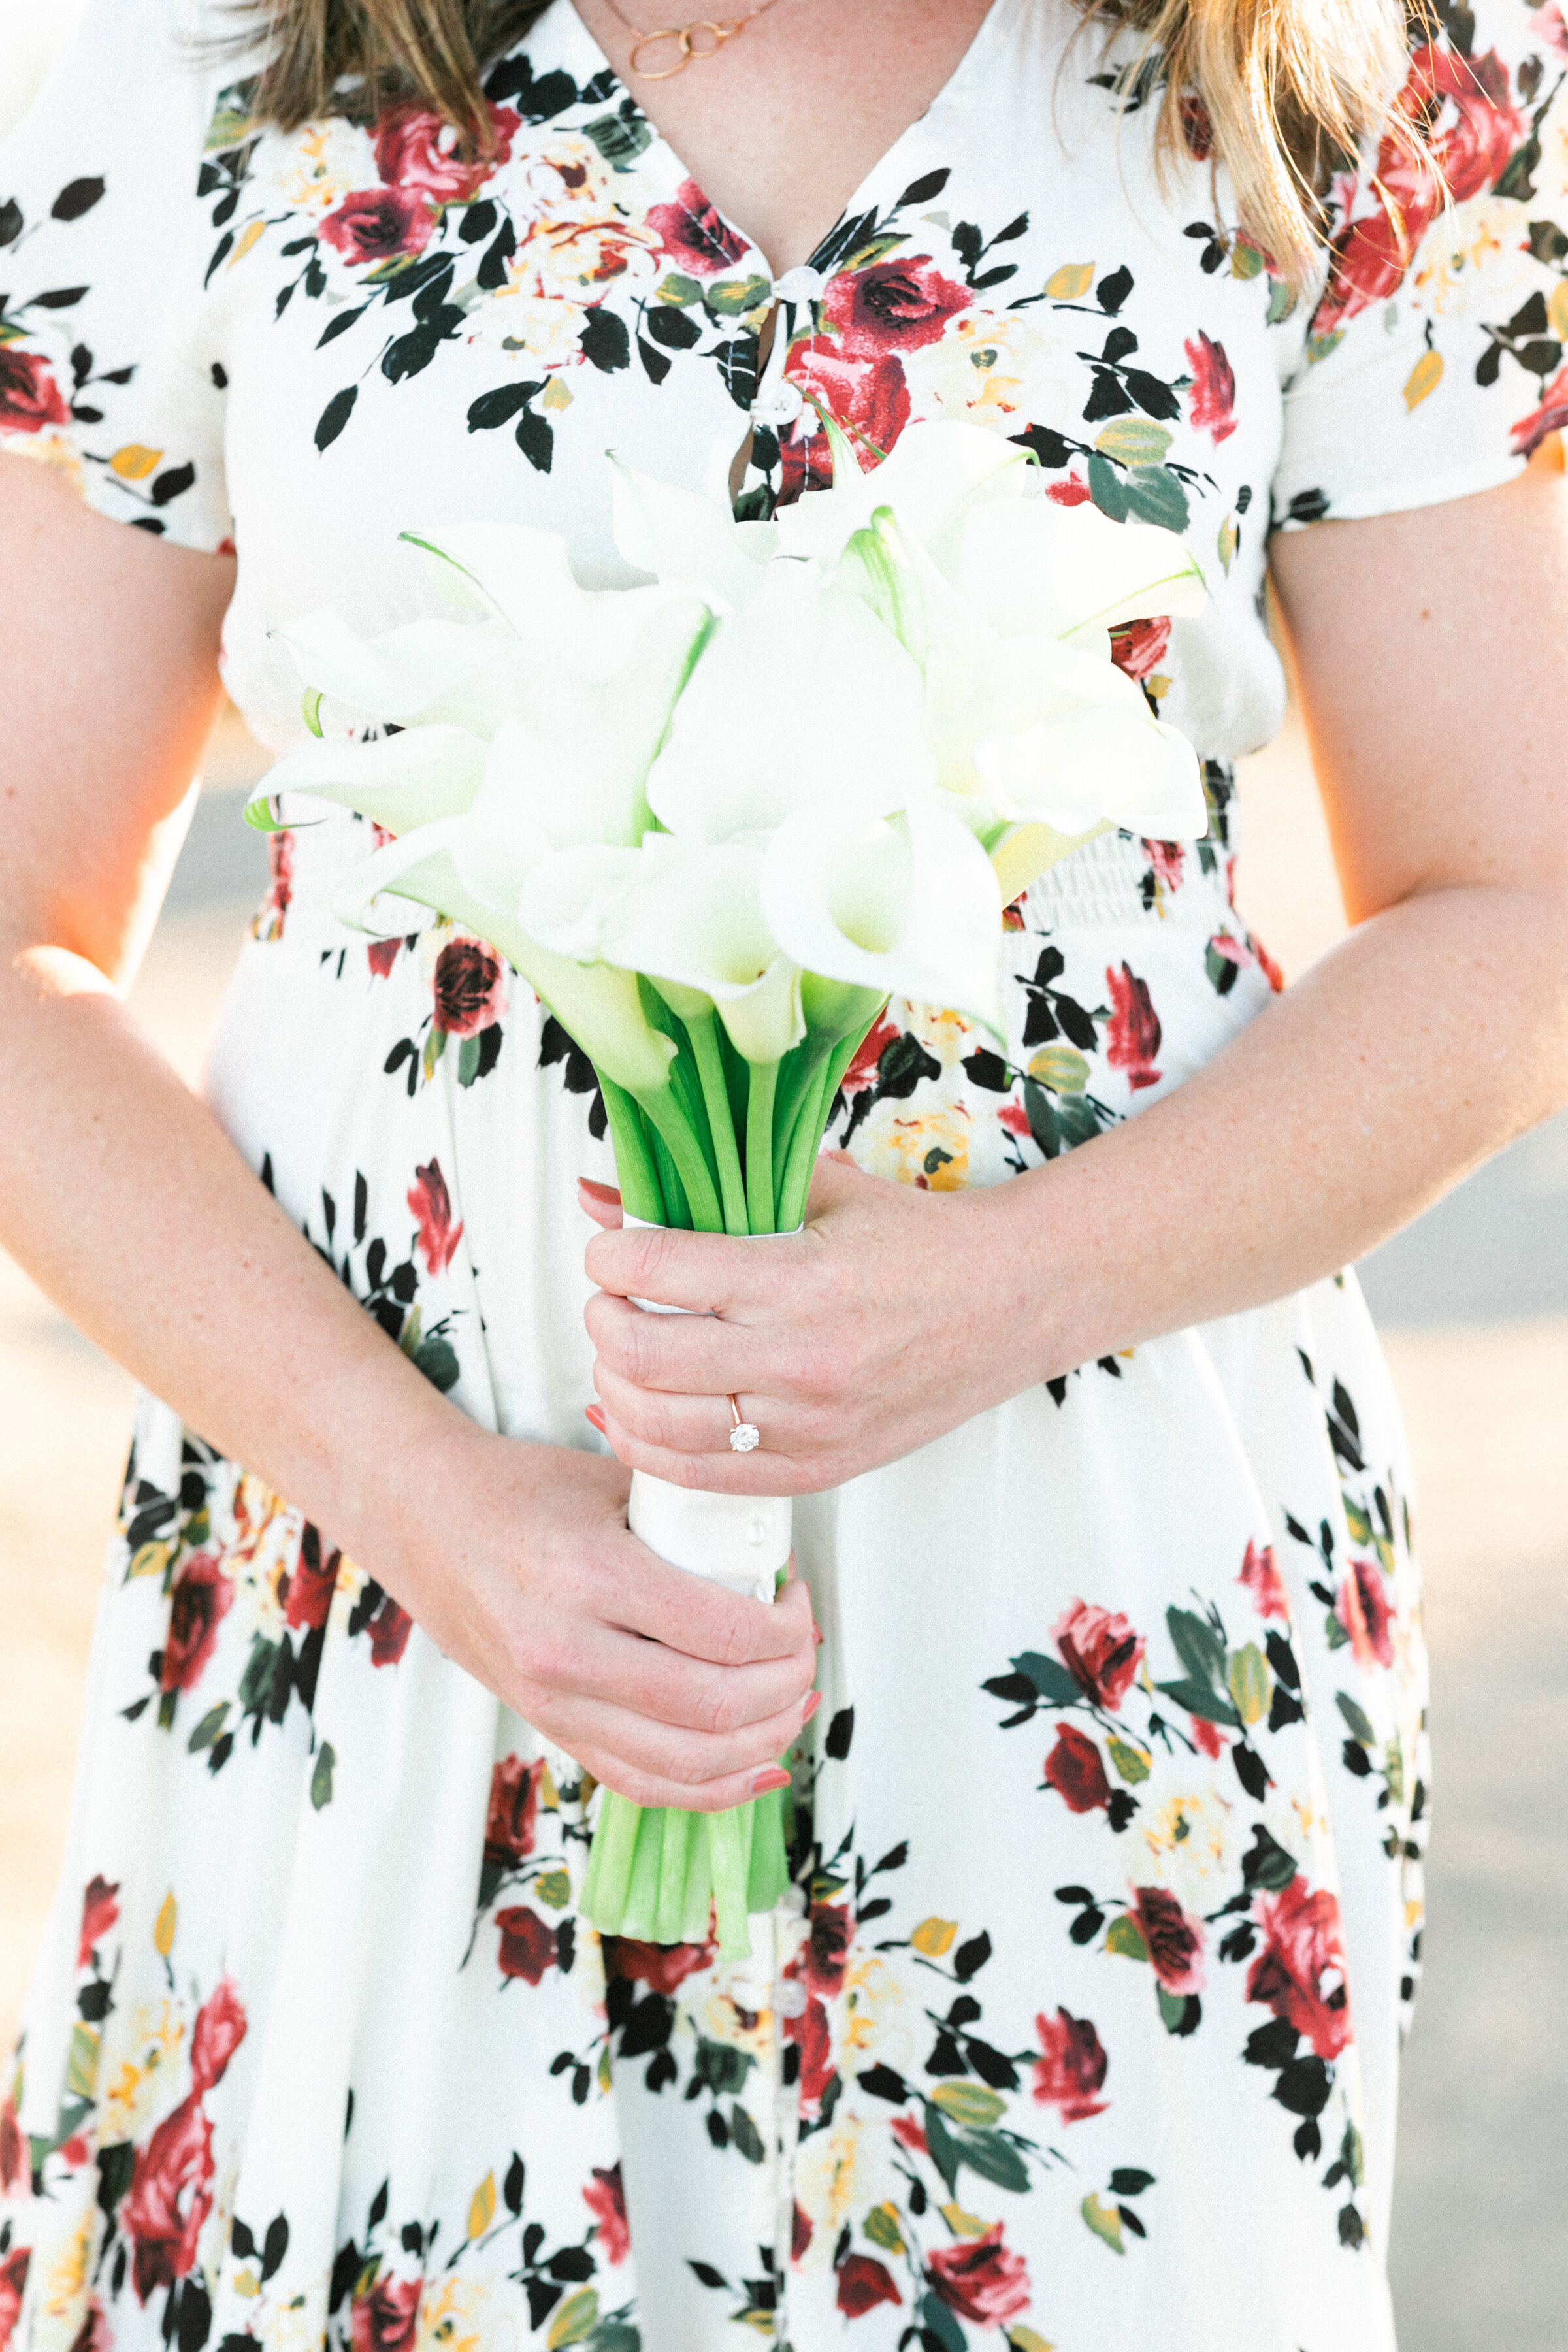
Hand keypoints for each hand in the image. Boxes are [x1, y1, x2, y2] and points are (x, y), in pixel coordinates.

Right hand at [378, 1422, 819, 1810]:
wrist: (423, 1520)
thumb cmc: (519, 1491)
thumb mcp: (612, 1482)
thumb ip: (689, 1522)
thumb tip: (776, 1569)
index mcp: (590, 1575)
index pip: (725, 1632)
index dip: (788, 1626)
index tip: (797, 1597)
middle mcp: (567, 1651)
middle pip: (715, 1708)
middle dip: (787, 1686)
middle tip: (804, 1650)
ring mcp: (554, 1703)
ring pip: (687, 1762)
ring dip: (763, 1740)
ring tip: (791, 1701)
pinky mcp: (551, 1729)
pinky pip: (645, 1784)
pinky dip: (713, 1786)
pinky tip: (756, 1763)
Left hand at [580, 1155, 1052, 1493]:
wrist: (1013, 1302)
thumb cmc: (920, 1244)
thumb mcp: (820, 1191)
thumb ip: (714, 1189)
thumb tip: (603, 1192)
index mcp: (802, 1278)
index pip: (658, 1269)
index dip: (610, 1255)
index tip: (611, 1249)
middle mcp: (802, 1360)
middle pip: (642, 1354)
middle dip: (603, 1319)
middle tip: (611, 1298)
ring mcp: (810, 1426)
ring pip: (658, 1425)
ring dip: (616, 1384)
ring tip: (624, 1352)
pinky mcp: (820, 1468)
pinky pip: (701, 1476)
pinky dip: (650, 1445)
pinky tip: (641, 1411)